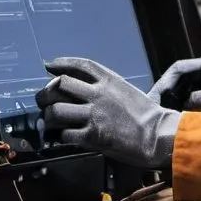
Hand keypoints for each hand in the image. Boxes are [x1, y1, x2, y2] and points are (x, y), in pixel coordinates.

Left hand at [35, 57, 179, 169]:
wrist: (157, 136)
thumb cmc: (146, 114)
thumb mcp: (126, 90)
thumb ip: (105, 87)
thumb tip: (82, 88)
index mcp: (109, 80)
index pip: (79, 65)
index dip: (61, 63)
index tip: (49, 66)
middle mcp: (98, 94)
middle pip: (60, 85)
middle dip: (45, 93)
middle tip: (42, 101)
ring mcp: (94, 115)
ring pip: (57, 110)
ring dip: (48, 116)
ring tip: (49, 121)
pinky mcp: (93, 136)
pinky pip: (66, 134)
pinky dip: (61, 136)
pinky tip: (64, 136)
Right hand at [149, 56, 200, 112]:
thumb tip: (188, 102)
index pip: (179, 68)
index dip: (167, 79)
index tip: (160, 91)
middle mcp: (197, 74)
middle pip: (173, 79)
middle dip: (162, 90)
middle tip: (152, 104)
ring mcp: (197, 85)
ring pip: (175, 91)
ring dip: (166, 100)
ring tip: (157, 113)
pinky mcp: (198, 97)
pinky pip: (181, 100)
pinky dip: (174, 108)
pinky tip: (169, 117)